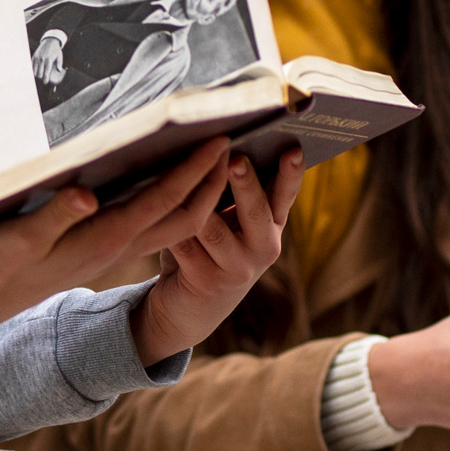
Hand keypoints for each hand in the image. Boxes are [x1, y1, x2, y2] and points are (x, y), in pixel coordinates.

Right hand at [0, 138, 234, 344]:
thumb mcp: (18, 237)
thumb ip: (55, 216)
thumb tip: (88, 196)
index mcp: (103, 239)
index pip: (162, 202)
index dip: (193, 172)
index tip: (219, 140)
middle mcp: (116, 246)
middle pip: (184, 216)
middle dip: (213, 182)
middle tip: (235, 143)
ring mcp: (112, 249)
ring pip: (174, 224)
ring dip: (200, 194)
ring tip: (216, 161)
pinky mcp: (102, 247)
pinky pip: (155, 225)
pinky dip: (176, 202)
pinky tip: (172, 180)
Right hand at [32, 30, 67, 84]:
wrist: (49, 41)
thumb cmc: (55, 49)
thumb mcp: (60, 56)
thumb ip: (59, 63)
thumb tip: (59, 70)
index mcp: (48, 60)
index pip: (46, 72)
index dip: (45, 79)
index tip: (45, 82)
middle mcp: (41, 60)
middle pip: (39, 73)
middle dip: (41, 78)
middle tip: (43, 79)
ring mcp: (37, 58)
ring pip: (34, 71)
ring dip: (36, 75)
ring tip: (40, 76)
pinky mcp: (34, 57)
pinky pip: (31, 66)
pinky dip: (33, 70)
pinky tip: (35, 72)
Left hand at [128, 148, 306, 363]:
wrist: (189, 307)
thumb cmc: (208, 249)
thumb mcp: (227, 222)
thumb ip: (228, 192)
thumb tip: (214, 144)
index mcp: (272, 226)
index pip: (285, 195)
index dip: (291, 174)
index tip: (294, 150)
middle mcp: (263, 248)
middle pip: (255, 211)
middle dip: (245, 184)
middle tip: (236, 159)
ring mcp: (238, 269)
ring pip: (213, 229)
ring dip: (197, 204)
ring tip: (185, 175)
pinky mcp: (207, 282)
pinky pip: (185, 245)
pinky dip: (169, 226)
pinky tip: (155, 208)